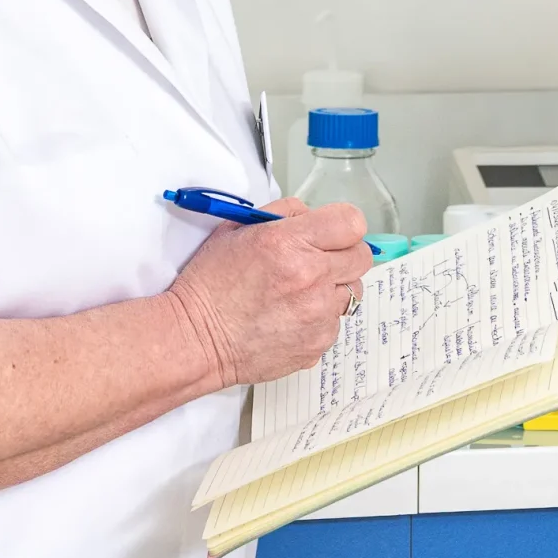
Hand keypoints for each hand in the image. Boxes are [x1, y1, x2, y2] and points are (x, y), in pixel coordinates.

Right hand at [165, 198, 370, 388]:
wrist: (196, 339)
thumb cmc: (210, 285)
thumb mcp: (237, 230)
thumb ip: (282, 214)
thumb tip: (312, 216)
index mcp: (290, 243)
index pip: (352, 222)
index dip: (343, 225)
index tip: (332, 232)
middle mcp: (311, 278)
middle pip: (361, 257)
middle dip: (342, 254)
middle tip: (317, 261)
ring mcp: (318, 314)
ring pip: (352, 292)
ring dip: (333, 288)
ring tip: (299, 293)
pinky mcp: (318, 343)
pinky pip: (335, 322)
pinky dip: (320, 318)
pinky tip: (290, 317)